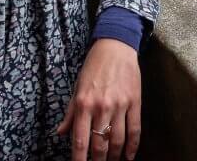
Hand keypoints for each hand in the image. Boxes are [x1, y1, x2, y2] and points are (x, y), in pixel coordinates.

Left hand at [55, 38, 140, 160]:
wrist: (116, 46)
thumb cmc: (94, 66)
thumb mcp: (77, 87)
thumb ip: (70, 113)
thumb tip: (61, 133)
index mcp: (84, 104)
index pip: (80, 141)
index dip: (79, 160)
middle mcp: (101, 107)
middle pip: (100, 145)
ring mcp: (119, 105)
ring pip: (117, 140)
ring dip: (114, 157)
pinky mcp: (135, 102)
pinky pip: (135, 129)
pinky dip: (133, 146)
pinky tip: (129, 156)